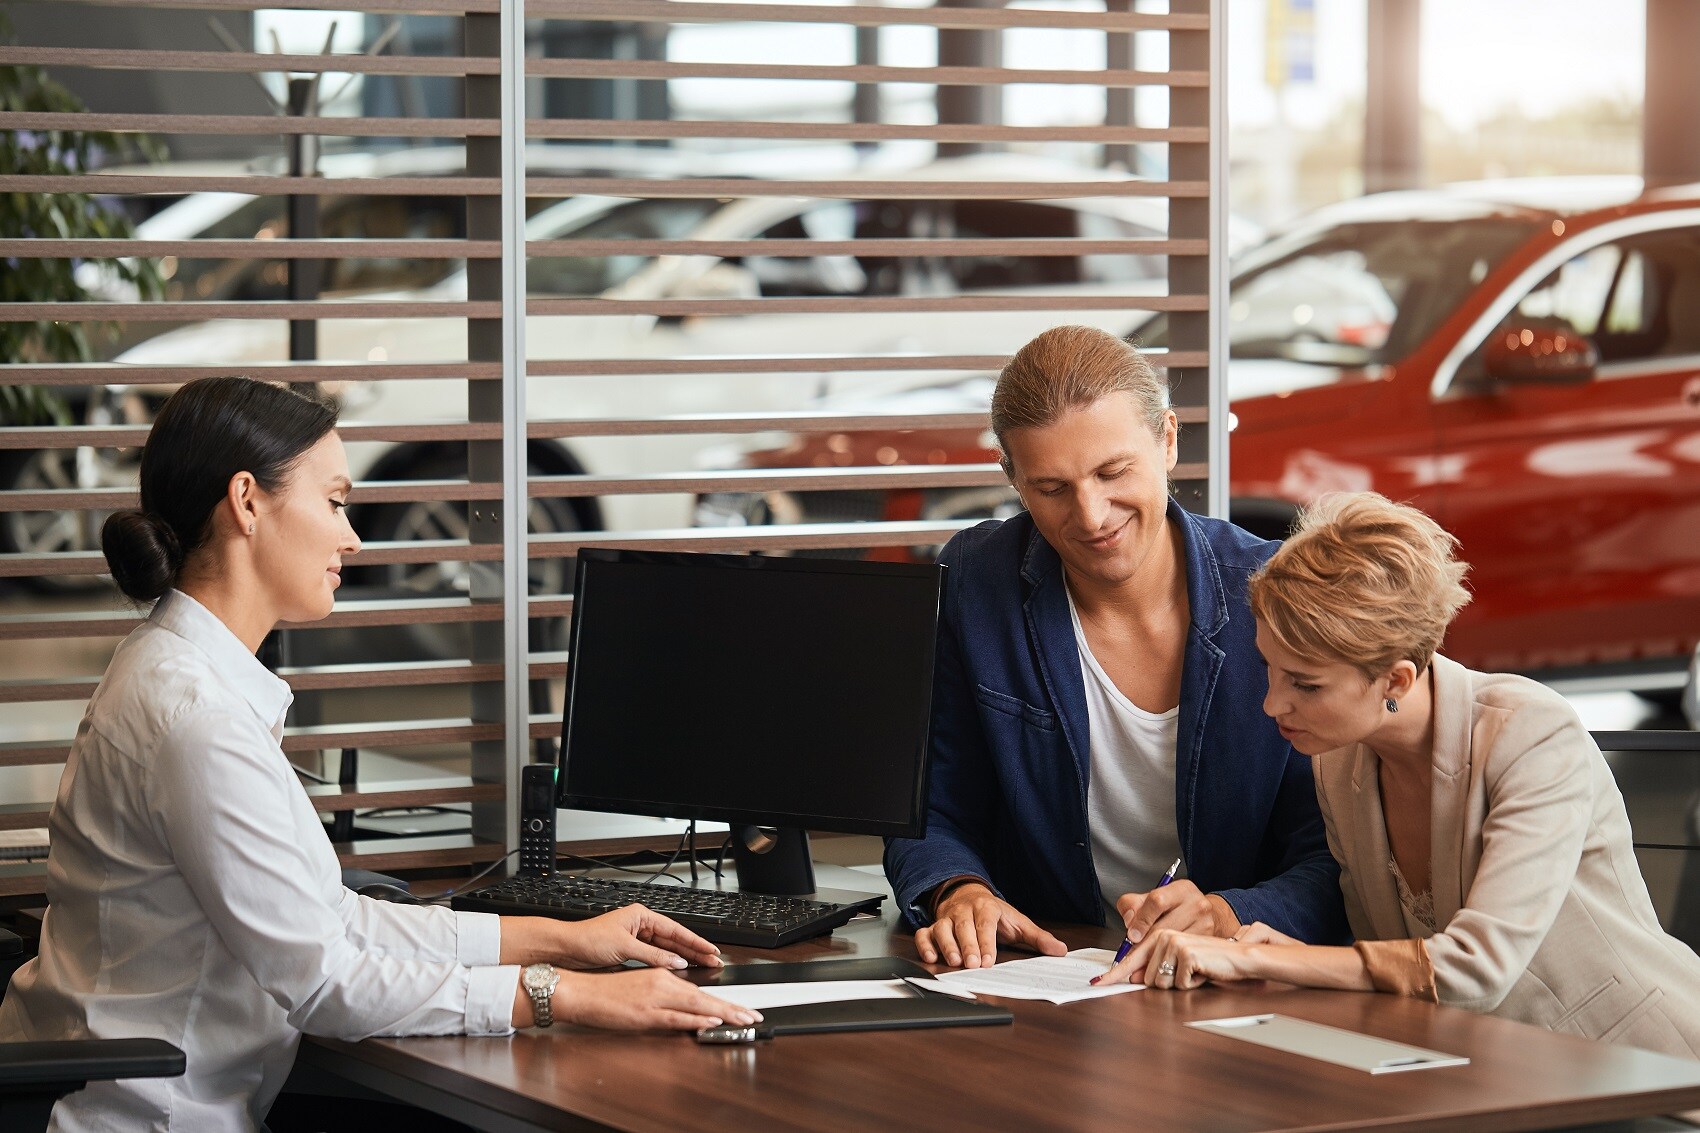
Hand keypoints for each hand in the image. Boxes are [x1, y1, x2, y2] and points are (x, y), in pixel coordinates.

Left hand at [547, 905, 723, 970]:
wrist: (566, 949)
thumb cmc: (589, 940)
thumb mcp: (625, 948)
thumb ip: (654, 955)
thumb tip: (677, 962)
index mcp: (641, 915)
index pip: (675, 930)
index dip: (695, 941)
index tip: (711, 949)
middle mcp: (641, 924)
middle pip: (674, 939)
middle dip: (694, 950)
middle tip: (713, 960)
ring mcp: (637, 937)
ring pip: (667, 948)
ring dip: (684, 958)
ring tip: (703, 965)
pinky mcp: (631, 950)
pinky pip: (656, 956)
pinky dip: (668, 963)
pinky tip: (679, 970)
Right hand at [552, 968, 758, 1031]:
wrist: (582, 992)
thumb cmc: (608, 993)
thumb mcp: (642, 989)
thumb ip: (665, 997)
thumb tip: (686, 1009)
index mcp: (663, 977)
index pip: (701, 991)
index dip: (724, 1001)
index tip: (742, 1008)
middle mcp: (663, 984)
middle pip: (705, 998)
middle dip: (732, 1008)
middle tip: (753, 1015)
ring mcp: (655, 999)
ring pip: (697, 1006)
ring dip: (723, 1013)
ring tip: (743, 1020)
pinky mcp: (645, 1014)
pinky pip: (676, 1018)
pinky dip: (695, 1020)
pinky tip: (710, 1022)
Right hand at [914, 881, 1065, 968]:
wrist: (968, 895)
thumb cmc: (995, 914)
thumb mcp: (1018, 922)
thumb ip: (1038, 937)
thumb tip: (1060, 950)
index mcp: (986, 907)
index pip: (986, 923)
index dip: (987, 942)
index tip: (989, 960)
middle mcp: (964, 911)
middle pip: (963, 927)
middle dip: (967, 946)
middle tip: (972, 965)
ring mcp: (947, 918)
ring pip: (942, 929)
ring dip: (946, 946)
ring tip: (954, 962)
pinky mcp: (934, 925)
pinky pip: (925, 933)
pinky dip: (925, 944)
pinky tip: (930, 956)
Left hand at [1093, 921, 1282, 987]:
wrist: (1239, 954)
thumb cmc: (1207, 953)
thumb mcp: (1176, 946)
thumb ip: (1149, 951)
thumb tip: (1131, 973)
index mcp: (1159, 930)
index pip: (1131, 949)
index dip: (1115, 970)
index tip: (1100, 983)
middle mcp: (1166, 930)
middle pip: (1143, 972)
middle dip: (1157, 981)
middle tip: (1181, 972)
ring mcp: (1176, 940)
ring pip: (1158, 981)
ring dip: (1177, 983)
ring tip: (1193, 970)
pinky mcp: (1187, 954)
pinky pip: (1177, 984)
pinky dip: (1191, 984)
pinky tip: (1203, 972)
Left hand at [1112, 881, 1237, 972]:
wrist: (1216, 918)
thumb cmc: (1180, 910)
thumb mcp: (1159, 899)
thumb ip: (1135, 905)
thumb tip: (1128, 921)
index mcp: (1182, 889)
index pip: (1156, 901)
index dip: (1141, 920)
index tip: (1132, 936)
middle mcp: (1197, 904)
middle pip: (1163, 928)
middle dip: (1142, 946)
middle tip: (1128, 959)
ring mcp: (1206, 924)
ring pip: (1172, 945)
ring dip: (1153, 959)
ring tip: (1140, 967)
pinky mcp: (1209, 942)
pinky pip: (1183, 957)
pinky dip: (1167, 964)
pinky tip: (1159, 967)